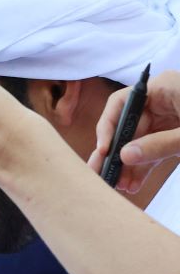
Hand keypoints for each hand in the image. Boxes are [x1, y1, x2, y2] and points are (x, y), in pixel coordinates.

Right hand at [90, 69, 179, 192]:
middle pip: (126, 127)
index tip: (104, 152)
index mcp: (162, 88)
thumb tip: (125, 156)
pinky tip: (134, 183)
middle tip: (101, 175)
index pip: (120, 104)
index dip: (107, 128)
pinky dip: (144, 165)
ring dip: (128, 165)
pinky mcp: (174, 130)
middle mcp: (160, 99)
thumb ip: (159, 145)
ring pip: (138, 141)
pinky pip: (152, 148)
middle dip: (116, 154)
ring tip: (120, 186)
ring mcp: (167, 115)